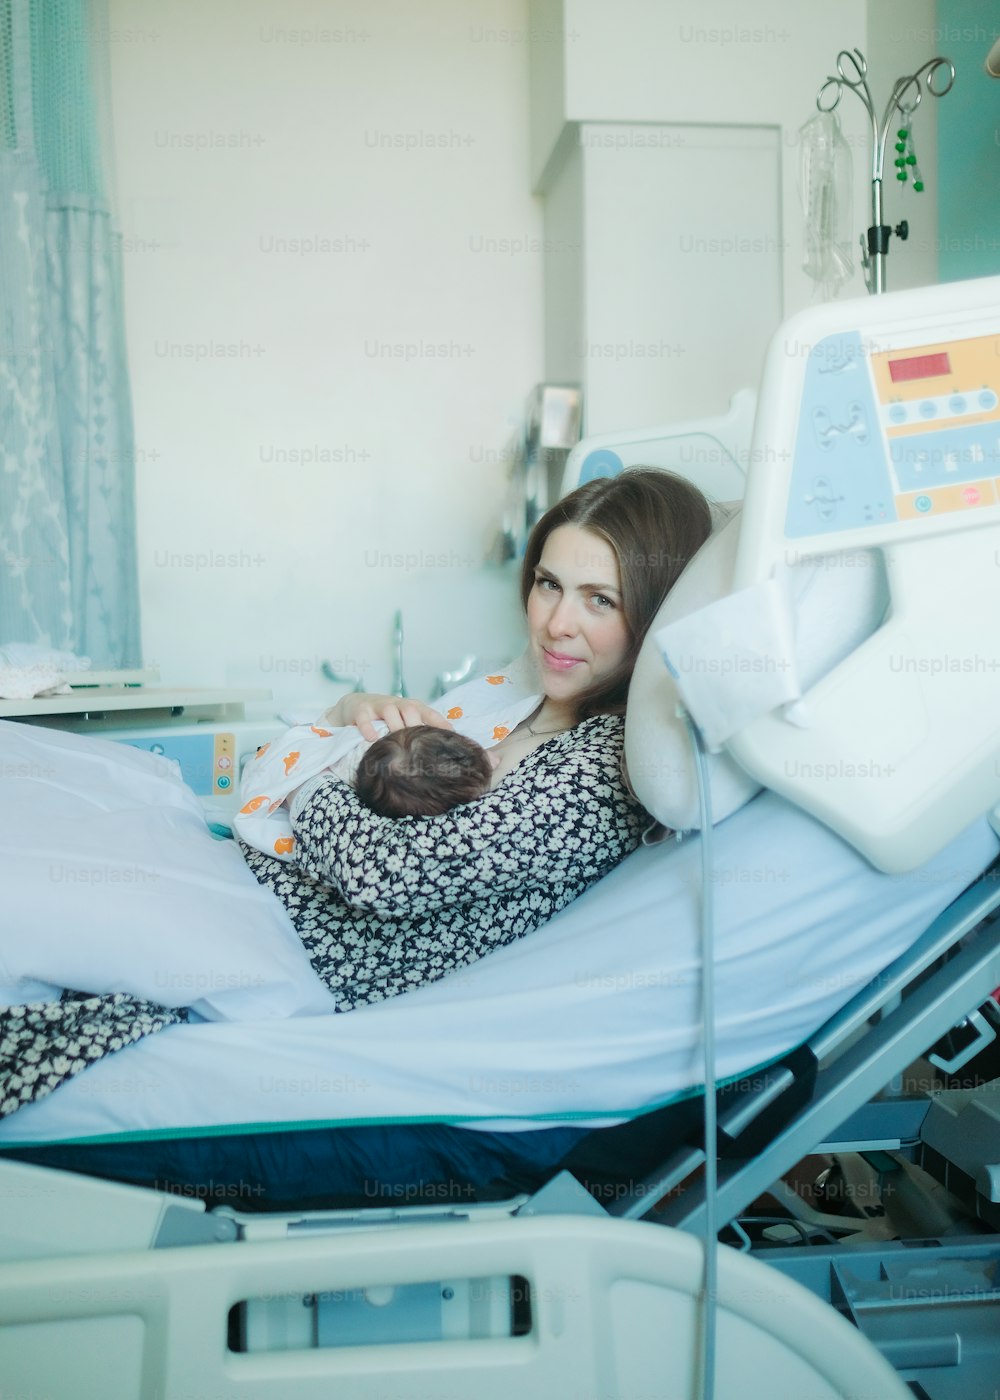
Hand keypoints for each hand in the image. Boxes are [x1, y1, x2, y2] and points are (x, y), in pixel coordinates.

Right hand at [318, 692, 453, 742]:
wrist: (354, 705)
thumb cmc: (385, 718)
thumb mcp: (402, 722)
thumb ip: (417, 732)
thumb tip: (438, 751)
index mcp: (410, 707)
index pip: (427, 712)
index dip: (439, 722)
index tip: (450, 735)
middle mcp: (396, 704)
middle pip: (410, 709)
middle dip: (416, 724)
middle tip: (420, 742)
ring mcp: (377, 705)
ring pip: (389, 710)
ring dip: (395, 724)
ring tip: (397, 742)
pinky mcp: (360, 709)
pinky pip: (364, 717)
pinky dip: (368, 727)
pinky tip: (372, 738)